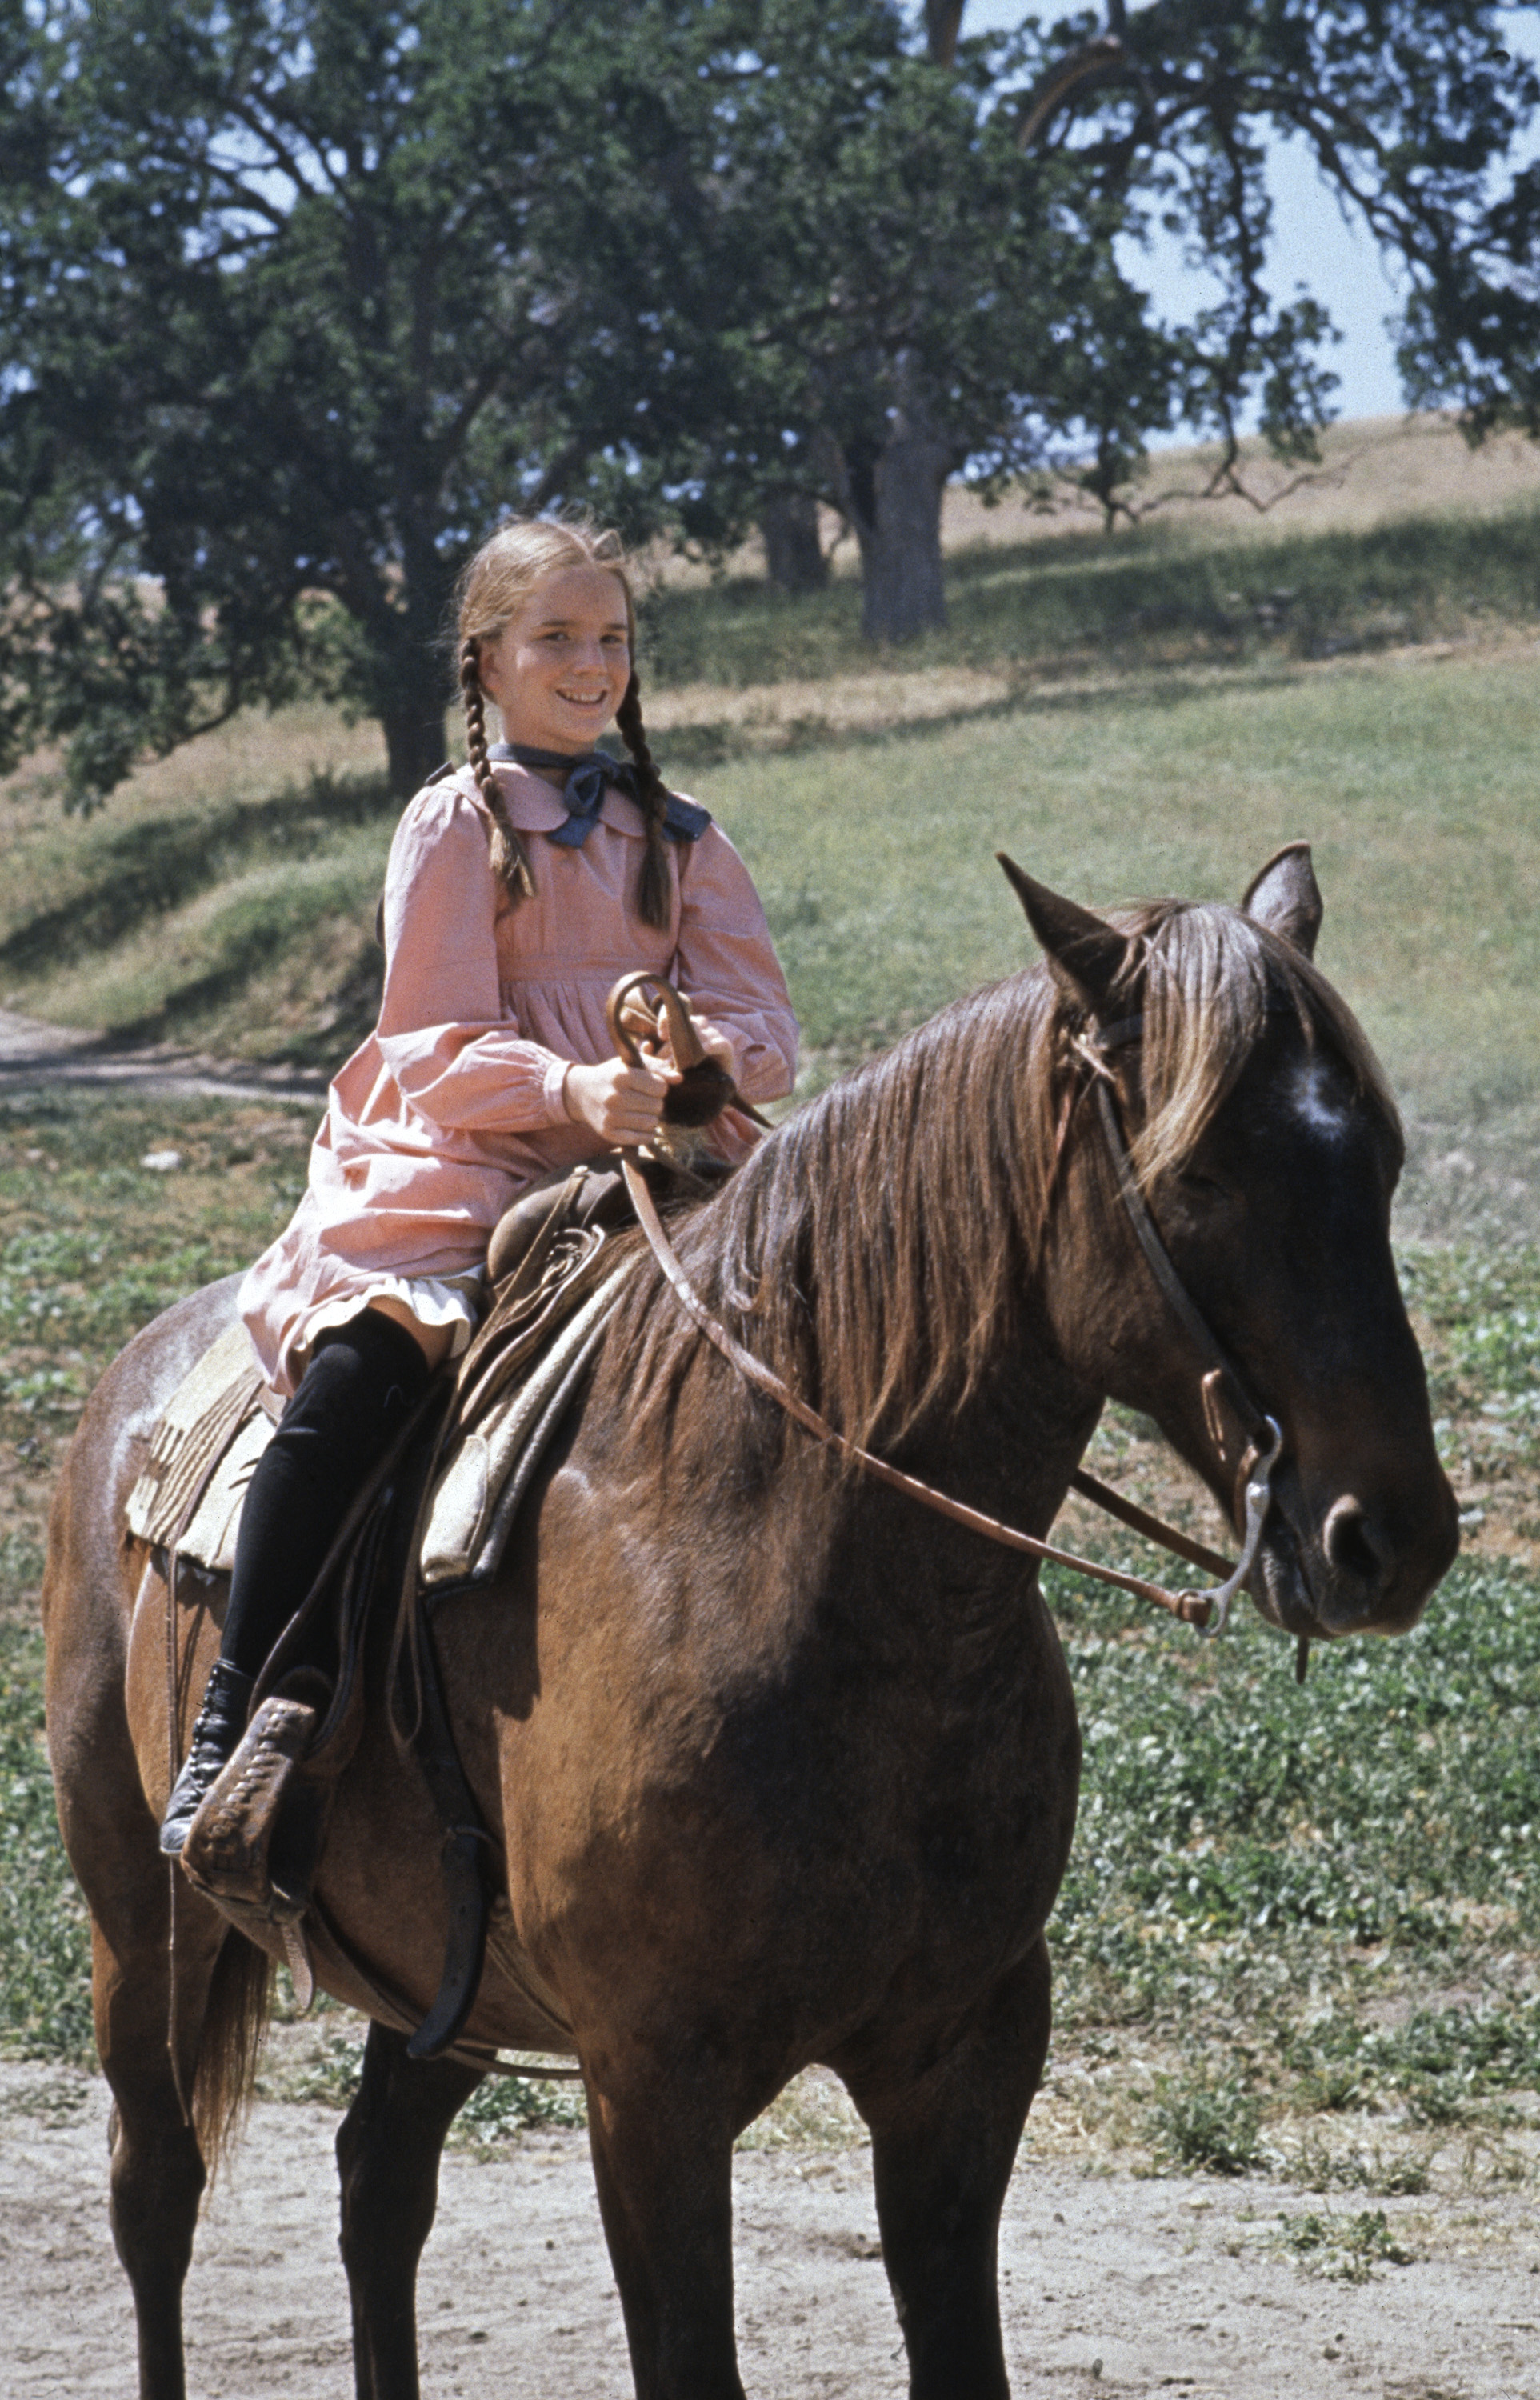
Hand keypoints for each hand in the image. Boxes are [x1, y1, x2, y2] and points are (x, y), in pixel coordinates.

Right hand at [563, 1052, 677, 1145]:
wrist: (581, 1093)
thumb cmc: (612, 1076)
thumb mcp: (631, 1064)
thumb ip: (657, 1068)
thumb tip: (679, 1078)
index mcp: (621, 1075)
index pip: (660, 1087)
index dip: (659, 1087)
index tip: (650, 1087)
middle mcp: (615, 1096)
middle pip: (657, 1106)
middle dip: (655, 1103)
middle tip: (644, 1100)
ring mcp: (611, 1117)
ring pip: (651, 1123)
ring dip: (651, 1118)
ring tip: (641, 1112)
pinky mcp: (608, 1133)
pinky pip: (641, 1139)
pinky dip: (646, 1134)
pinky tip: (640, 1126)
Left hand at [649, 1005, 735, 1076]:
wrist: (707, 1095)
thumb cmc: (683, 1078)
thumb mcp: (662, 1068)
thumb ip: (651, 1058)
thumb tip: (646, 1045)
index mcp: (681, 1028)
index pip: (673, 1013)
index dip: (666, 1019)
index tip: (660, 1035)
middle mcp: (698, 1029)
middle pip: (688, 1022)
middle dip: (677, 1039)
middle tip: (667, 1057)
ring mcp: (712, 1036)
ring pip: (703, 1030)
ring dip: (692, 1044)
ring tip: (683, 1060)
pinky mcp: (726, 1048)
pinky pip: (722, 1042)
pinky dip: (713, 1044)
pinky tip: (705, 1049)